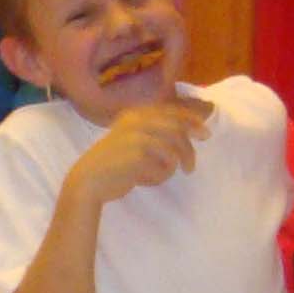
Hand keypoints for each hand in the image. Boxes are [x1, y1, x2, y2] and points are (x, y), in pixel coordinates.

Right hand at [69, 98, 211, 206]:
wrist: (89, 180)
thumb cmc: (113, 164)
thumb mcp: (132, 141)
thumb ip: (154, 135)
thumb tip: (187, 133)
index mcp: (135, 114)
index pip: (171, 111)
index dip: (190, 120)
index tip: (204, 132)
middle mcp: (137, 120)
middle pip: (176, 129)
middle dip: (188, 147)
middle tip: (192, 167)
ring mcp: (138, 135)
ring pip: (173, 148)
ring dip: (175, 165)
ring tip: (169, 177)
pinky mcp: (139, 154)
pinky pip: (164, 166)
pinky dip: (160, 176)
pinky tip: (146, 180)